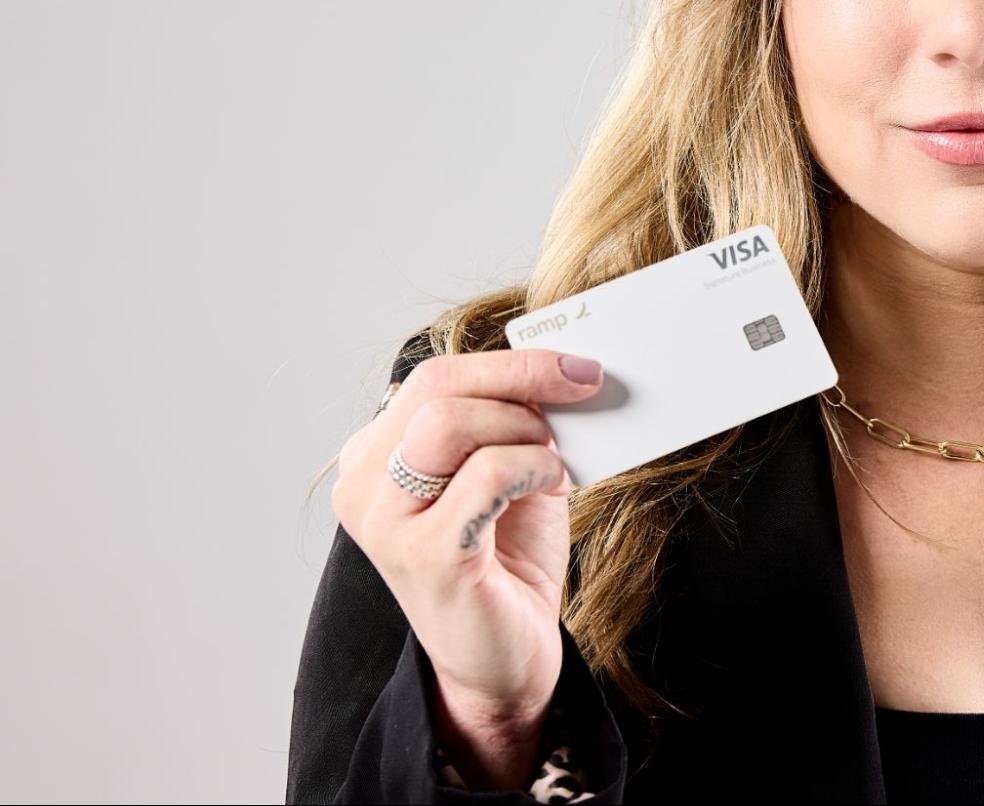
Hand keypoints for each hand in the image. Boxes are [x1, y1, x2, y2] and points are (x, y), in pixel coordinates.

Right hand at [331, 347, 603, 763]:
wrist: (504, 657)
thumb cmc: (505, 558)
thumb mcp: (509, 470)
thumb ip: (511, 419)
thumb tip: (558, 367)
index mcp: (375, 455)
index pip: (433, 377)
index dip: (511, 361)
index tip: (578, 366)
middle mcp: (364, 484)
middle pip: (437, 388)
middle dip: (523, 380)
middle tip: (582, 396)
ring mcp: (386, 522)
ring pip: (449, 424)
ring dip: (523, 430)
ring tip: (552, 462)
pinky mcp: (424, 555)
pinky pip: (486, 476)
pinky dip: (534, 468)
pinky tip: (551, 489)